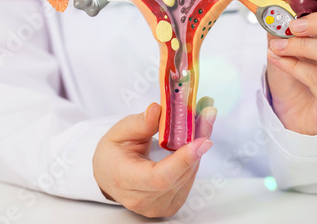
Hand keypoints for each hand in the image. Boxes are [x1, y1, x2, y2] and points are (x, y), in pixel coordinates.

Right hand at [93, 97, 216, 217]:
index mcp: (125, 180)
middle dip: (196, 145)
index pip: (159, 177)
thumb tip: (157, 110)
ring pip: (187, 177)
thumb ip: (140, 123)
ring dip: (198, 150)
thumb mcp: (120, 131)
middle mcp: (142, 199)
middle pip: (179, 175)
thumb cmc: (113, 153)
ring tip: (203, 123)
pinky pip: (188, 181)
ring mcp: (157, 207)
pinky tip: (195, 142)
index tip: (202, 141)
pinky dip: (193, 160)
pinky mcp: (170, 206)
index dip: (183, 160)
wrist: (108, 175)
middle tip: (207, 117)